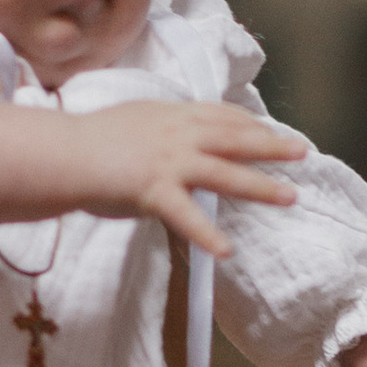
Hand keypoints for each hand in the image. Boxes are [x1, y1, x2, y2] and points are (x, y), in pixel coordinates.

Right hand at [62, 100, 306, 256]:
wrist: (62, 152)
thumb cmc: (87, 140)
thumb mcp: (131, 120)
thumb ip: (156, 130)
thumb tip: (168, 142)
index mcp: (171, 115)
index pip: (220, 115)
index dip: (249, 124)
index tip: (271, 130)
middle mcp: (177, 134)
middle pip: (235, 138)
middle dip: (272, 146)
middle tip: (304, 152)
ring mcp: (169, 162)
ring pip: (226, 173)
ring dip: (261, 186)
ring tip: (290, 197)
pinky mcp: (154, 190)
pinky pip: (187, 216)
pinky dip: (207, 235)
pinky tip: (227, 251)